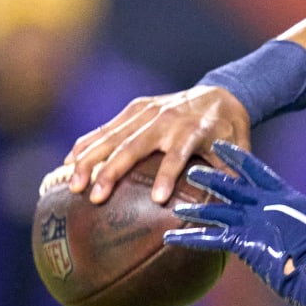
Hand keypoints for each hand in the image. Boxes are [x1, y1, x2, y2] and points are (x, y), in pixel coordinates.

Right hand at [64, 85, 250, 204]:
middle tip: (95, 197)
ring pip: (112, 136)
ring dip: (90, 160)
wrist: (221, 95)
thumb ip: (232, 176)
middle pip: (134, 145)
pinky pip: (105, 129)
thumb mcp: (238, 151)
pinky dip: (86, 145)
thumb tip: (233, 210)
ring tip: (73, 185)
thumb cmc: (229, 132)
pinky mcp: (134, 109)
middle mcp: (166, 119)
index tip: (158, 199)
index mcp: (194, 130)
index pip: (179, 154)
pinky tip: (68, 165)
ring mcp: (147, 112)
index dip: (169, 175)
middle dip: (112, 171)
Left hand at [165, 141, 305, 305]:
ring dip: (195, 208)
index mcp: (285, 197)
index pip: (257, 170)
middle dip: (210, 176)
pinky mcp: (247, 243)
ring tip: (175, 205)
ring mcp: (256, 222)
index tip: (220, 146)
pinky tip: (172, 238)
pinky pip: (212, 239)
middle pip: (232, 185)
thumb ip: (294, 224)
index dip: (237, 157)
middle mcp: (268, 204)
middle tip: (191, 169)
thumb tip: (287, 230)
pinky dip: (191, 238)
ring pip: (218, 210)